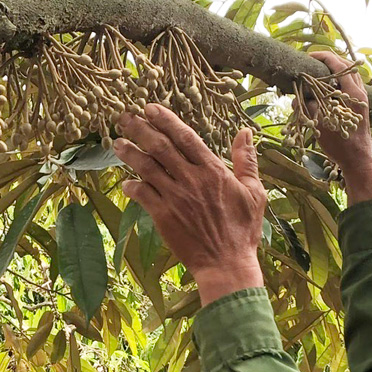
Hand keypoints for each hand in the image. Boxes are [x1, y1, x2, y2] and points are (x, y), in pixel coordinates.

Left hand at [114, 104, 267, 303]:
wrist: (227, 264)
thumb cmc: (243, 230)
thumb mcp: (254, 192)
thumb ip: (246, 160)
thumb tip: (245, 132)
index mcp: (213, 171)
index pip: (185, 137)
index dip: (166, 120)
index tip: (150, 108)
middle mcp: (191, 180)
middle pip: (160, 147)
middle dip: (140, 129)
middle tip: (124, 117)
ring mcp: (175, 198)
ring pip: (147, 168)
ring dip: (130, 153)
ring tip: (117, 142)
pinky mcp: (164, 217)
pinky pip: (143, 196)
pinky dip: (133, 187)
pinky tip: (126, 182)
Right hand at [307, 50, 371, 205]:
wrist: (359, 160)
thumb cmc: (341, 145)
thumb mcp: (320, 125)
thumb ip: (308, 107)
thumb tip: (296, 98)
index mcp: (353, 93)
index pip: (339, 65)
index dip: (323, 57)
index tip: (309, 56)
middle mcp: (360, 92)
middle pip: (346, 66)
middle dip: (329, 60)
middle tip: (312, 62)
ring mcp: (362, 99)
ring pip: (350, 75)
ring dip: (335, 71)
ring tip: (318, 73)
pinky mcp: (360, 106)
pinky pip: (350, 85)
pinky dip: (338, 81)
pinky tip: (326, 89)